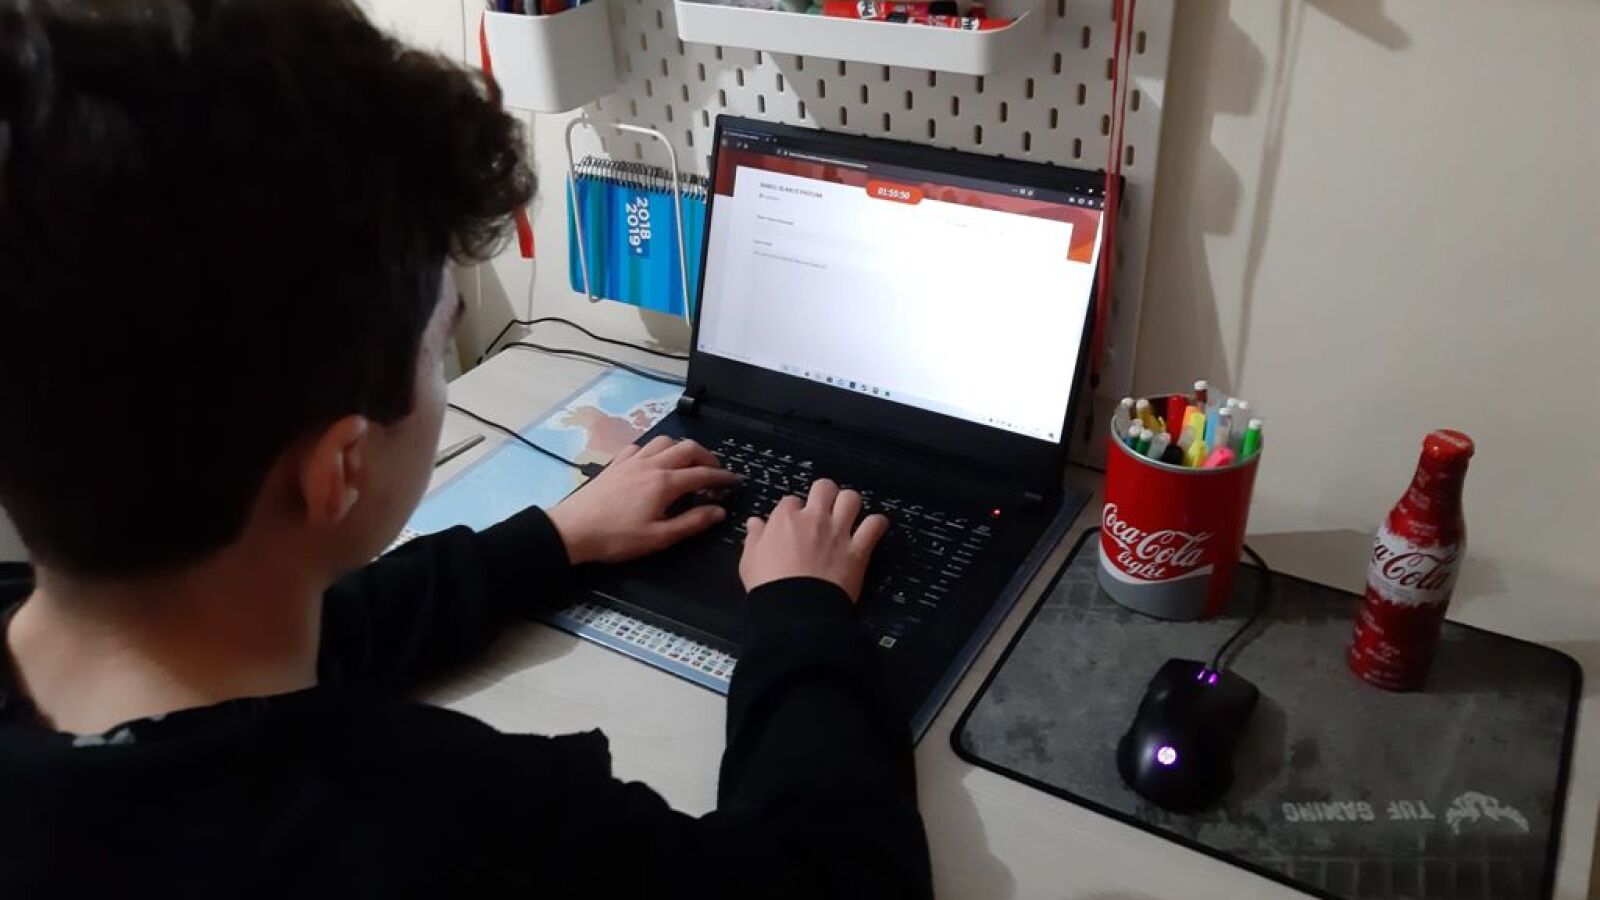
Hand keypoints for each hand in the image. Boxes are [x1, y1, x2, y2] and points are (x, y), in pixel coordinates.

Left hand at [548, 436, 739, 564]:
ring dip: (681, 448)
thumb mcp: (659, 538)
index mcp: (665, 483)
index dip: (723, 477)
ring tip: (688, 462)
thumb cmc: (616, 538)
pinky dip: (655, 449)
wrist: (572, 530)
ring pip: (664, 441)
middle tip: (715, 471)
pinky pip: (641, 446)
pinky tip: (653, 461)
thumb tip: (719, 511)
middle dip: (707, 456)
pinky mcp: (616, 463)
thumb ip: (692, 522)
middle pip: (687, 448)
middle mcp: (651, 464)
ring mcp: (631, 461)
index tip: (736, 481)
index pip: (703, 474)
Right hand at [739, 478, 889, 601]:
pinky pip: (875, 525)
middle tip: (824, 508)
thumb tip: (755, 522)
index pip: (791, 500)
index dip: (793, 510)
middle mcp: (814, 519)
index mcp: (785, 519)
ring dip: (850, 504)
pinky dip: (876, 524)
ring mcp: (838, 532)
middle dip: (824, 494)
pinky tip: (873, 528)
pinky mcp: (858, 550)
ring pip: (851, 498)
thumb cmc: (769, 587)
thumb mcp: (750, 561)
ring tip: (848, 515)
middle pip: (824, 487)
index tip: (795, 522)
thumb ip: (754, 537)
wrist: (795, 610)